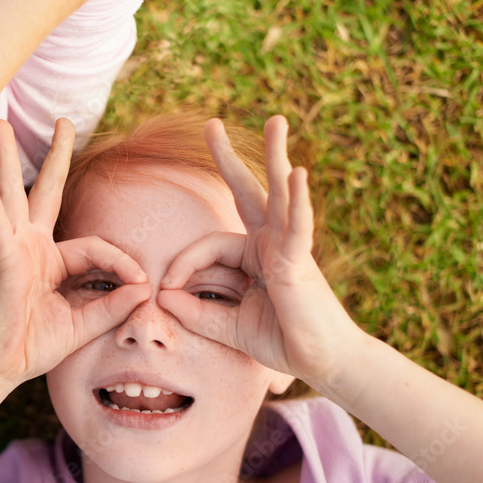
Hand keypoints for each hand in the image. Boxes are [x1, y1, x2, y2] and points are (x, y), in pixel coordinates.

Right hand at [0, 118, 149, 385]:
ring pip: (13, 196)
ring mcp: (13, 251)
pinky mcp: (1, 263)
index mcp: (50, 261)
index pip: (94, 246)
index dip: (121, 262)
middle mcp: (31, 248)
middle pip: (44, 192)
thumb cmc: (31, 347)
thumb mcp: (83, 325)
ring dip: (7, 159)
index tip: (142, 282)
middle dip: (55, 156)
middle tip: (63, 121)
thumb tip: (145, 288)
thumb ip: (112, 305)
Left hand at [157, 116, 360, 386]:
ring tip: (275, 121)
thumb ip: (196, 312)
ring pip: (279, 195)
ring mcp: (289, 248)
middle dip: (229, 159)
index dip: (182, 264)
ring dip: (275, 156)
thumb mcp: (227, 326)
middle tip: (212, 124)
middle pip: (249, 191)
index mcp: (254, 255)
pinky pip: (298, 226)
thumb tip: (162, 297)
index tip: (166, 290)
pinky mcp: (302, 262)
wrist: (320, 362)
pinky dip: (298, 200)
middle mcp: (272, 243)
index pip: (209, 244)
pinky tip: (297, 173)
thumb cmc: (281, 340)